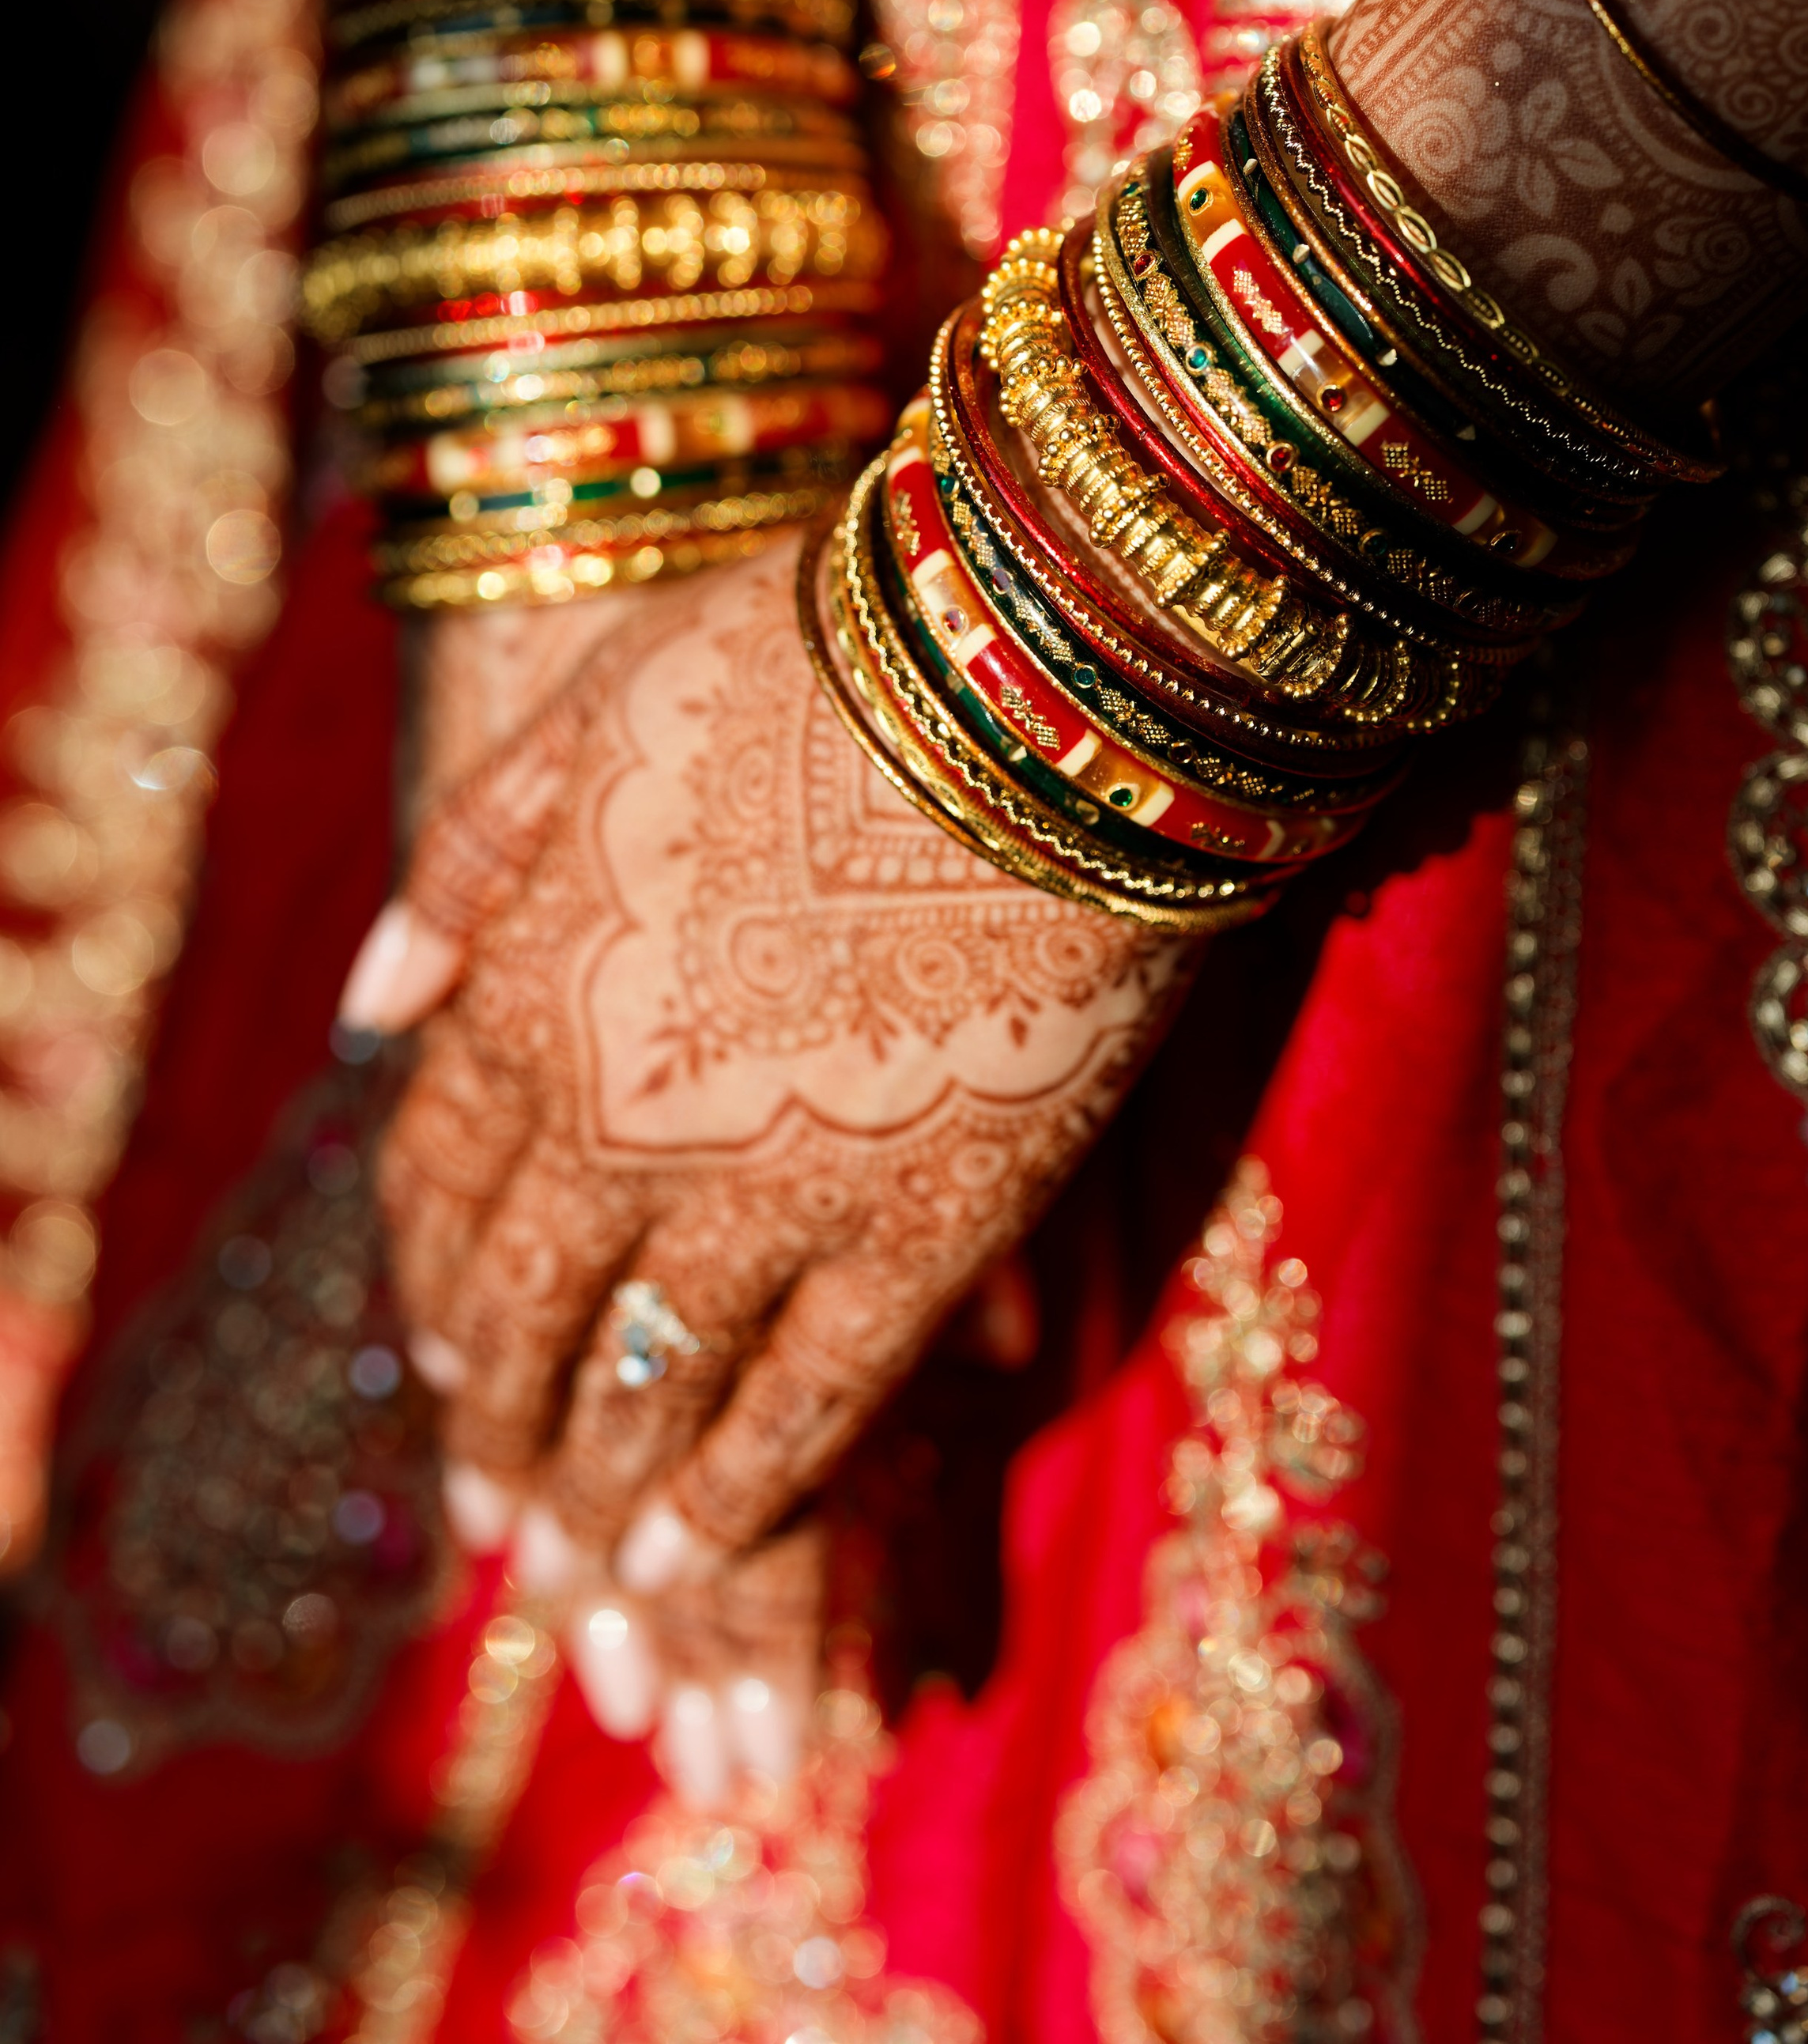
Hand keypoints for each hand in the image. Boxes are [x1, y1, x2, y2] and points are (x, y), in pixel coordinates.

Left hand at [348, 536, 1188, 1777]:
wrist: (1027, 689)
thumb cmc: (812, 663)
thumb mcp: (590, 720)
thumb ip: (469, 866)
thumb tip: (370, 1007)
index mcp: (530, 998)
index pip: (434, 1190)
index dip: (433, 1282)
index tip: (443, 1353)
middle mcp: (615, 1124)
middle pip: (525, 1312)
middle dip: (502, 1416)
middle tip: (503, 1501)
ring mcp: (765, 1193)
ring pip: (647, 1383)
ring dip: (604, 1480)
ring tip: (594, 1554)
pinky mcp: (917, 1234)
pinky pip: (805, 1403)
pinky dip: (741, 1487)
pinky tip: (713, 1541)